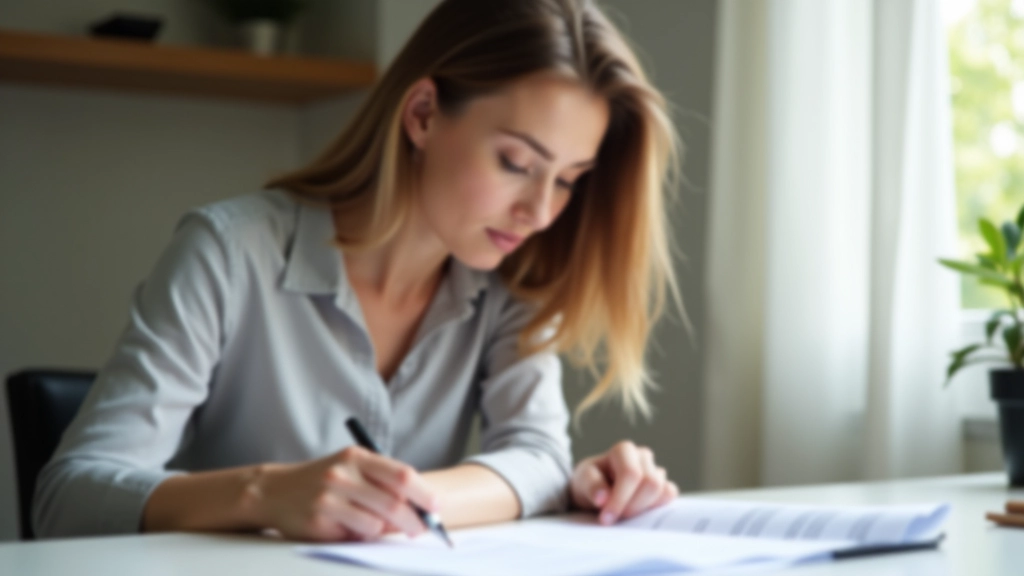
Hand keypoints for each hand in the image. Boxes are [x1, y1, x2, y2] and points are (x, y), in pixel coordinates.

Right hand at [248, 446, 438, 541]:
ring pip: (377, 523)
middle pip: (394, 503)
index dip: (423, 493)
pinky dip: (362, 535)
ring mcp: (328, 496)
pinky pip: (355, 534)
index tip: (436, 507)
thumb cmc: (323, 481)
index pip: (401, 474)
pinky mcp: (318, 520)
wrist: (274, 491)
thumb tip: (420, 508)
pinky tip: (350, 528)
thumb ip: (382, 483)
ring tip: (373, 524)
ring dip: (384, 530)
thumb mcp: (351, 469)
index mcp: (357, 457)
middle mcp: (342, 473)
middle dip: (414, 520)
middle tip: (421, 529)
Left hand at [570, 441, 677, 524]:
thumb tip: (603, 497)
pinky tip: (637, 511)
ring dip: (642, 509)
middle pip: (650, 483)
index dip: (620, 498)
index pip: (631, 473)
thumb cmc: (589, 483)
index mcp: (623, 450)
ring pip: (662, 491)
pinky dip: (655, 507)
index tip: (606, 518)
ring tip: (623, 514)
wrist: (596, 492)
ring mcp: (656, 470)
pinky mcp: (664, 485)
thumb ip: (591, 487)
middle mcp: (643, 456)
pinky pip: (669, 495)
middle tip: (615, 518)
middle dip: (632, 506)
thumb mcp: (582, 482)